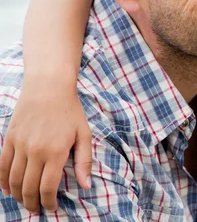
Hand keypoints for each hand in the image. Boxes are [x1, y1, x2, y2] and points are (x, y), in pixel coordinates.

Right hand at [0, 73, 91, 211]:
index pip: (48, 187)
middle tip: (37, 209)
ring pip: (13, 180)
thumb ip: (84, 161)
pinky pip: (2, 166)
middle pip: (29, 187)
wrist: (49, 87)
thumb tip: (87, 186)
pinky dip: (3, 181)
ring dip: (18, 195)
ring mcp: (20, 145)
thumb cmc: (70, 110)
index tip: (52, 208)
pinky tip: (8, 190)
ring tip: (25, 202)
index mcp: (56, 152)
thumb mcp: (84, 134)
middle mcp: (36, 151)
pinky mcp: (10, 139)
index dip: (48, 202)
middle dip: (32, 203)